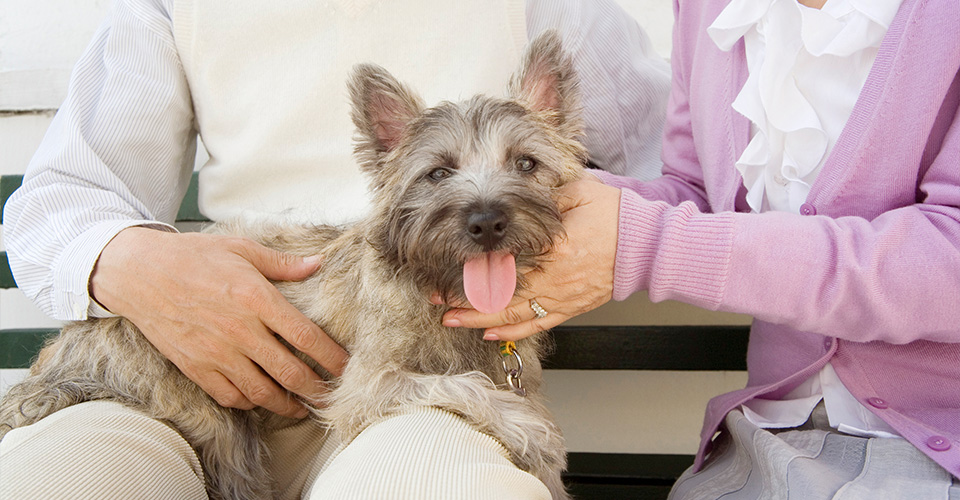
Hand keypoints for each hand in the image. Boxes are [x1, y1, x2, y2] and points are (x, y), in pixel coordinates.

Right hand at [90, 227, 347, 417]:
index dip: (332, 357)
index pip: (306, 337)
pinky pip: (230, 395)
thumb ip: (282, 263)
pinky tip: (264, 400)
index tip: (347, 367)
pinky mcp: (195, 367)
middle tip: (333, 397)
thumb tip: (317, 264)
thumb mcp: (241, 249)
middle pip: (290, 372)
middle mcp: (240, 330)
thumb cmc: (192, 256)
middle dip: (317, 389)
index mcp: (256, 298)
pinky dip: (251, 403)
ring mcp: (216, 353)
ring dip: (289, 403)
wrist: (138, 272)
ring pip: (263, 392)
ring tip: (305, 406)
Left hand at [439, 178, 620, 340]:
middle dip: (466, 298)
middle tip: (436, 297)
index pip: (506, 260)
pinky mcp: (571, 307)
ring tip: (451, 318)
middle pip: (501, 293)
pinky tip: (488, 332)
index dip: (475, 266)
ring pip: (513, 314)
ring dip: (479, 318)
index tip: (450, 265)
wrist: (648, 244)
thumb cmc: (616, 215)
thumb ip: (545, 193)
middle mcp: (555, 278)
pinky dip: (511, 331)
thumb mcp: (579, 192)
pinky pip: (536, 324)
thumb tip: (514, 191)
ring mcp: (562, 297)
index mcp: (555, 248)